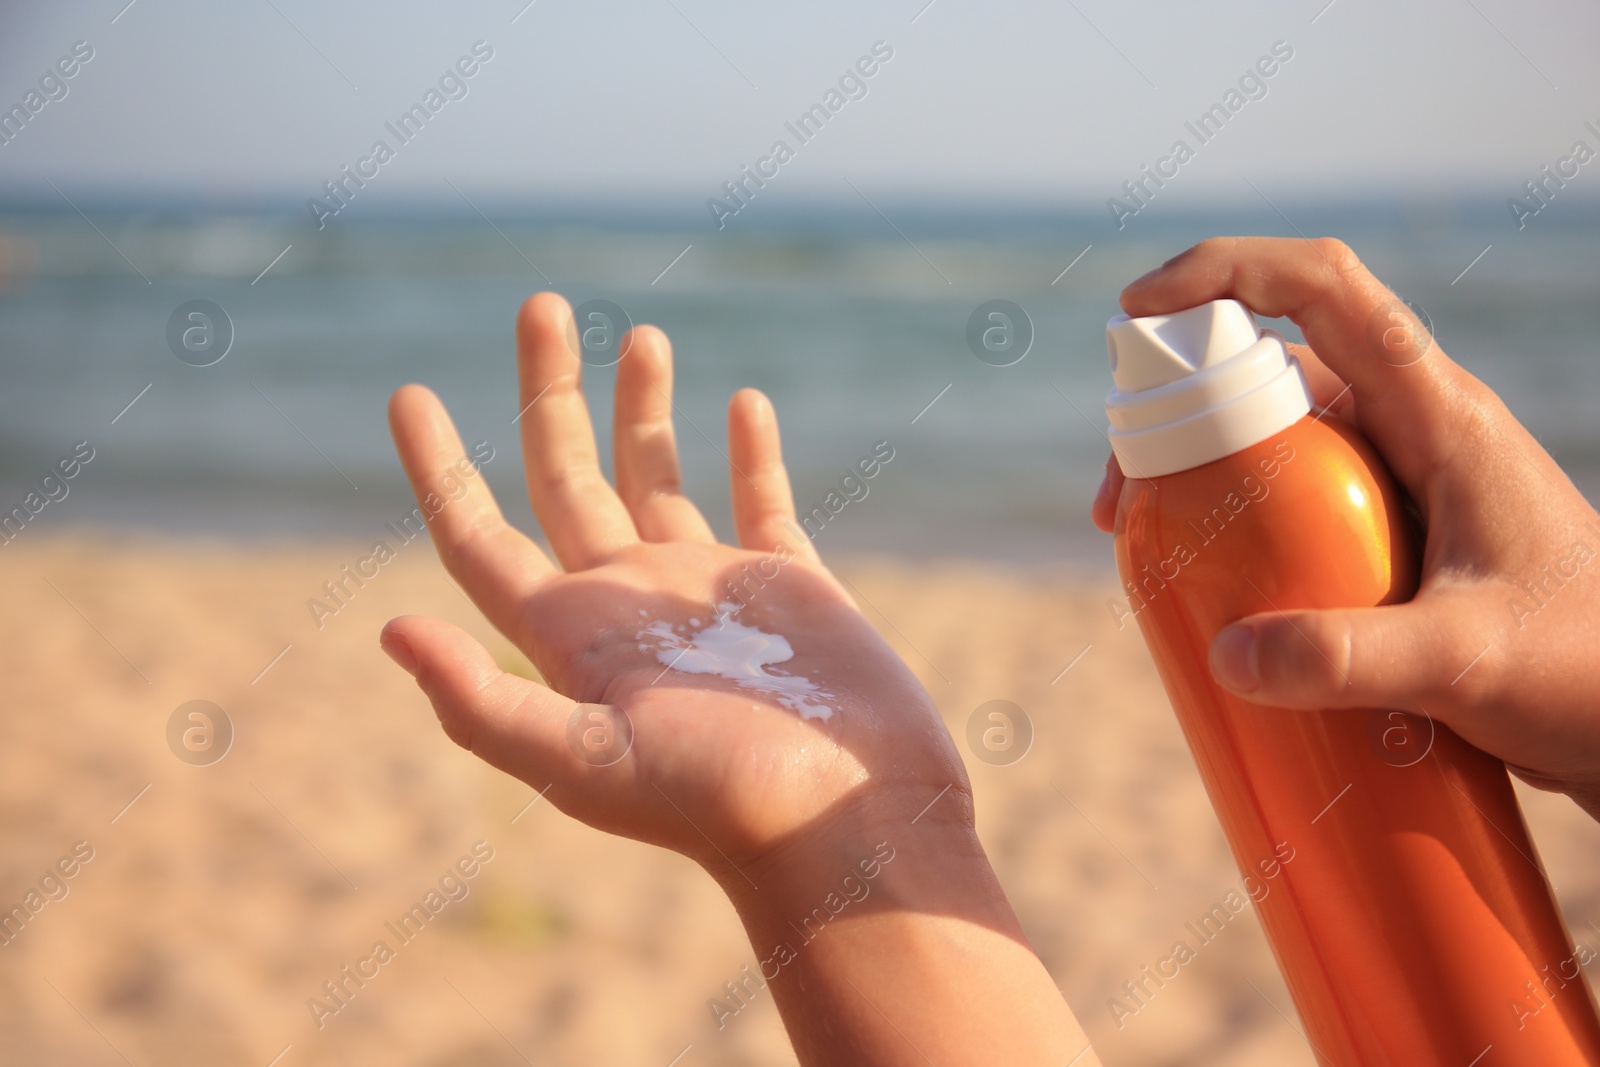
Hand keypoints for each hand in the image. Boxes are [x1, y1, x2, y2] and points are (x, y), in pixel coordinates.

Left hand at [381, 292, 963, 872]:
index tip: (409, 393)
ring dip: (642, 405)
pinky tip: (740, 400)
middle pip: (565, 476)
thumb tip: (388, 629)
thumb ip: (484, 702)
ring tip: (638, 336)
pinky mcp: (788, 585)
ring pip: (659, 475)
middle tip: (541, 304)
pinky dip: (751, 448)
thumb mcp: (583, 764)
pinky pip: (763, 498)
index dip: (438, 469)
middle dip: (548, 389)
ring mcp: (709, 588)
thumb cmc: (718, 802)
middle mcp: (629, 600)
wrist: (847, 820)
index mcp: (572, 634)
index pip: (479, 537)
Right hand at [1093, 237, 1599, 818]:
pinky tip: (1207, 588)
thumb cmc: (1589, 668)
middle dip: (1176, 406)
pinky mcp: (1388, 538)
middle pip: (1269, 367)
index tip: (1138, 309)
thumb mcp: (1470, 659)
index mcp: (1438, 410)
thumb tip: (1224, 655)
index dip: (1226, 273)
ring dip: (1196, 471)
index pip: (1325, 289)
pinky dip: (1232, 525)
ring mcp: (1397, 481)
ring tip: (1144, 540)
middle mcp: (1410, 427)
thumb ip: (1352, 658)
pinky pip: (1288, 503)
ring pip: (1271, 437)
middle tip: (1122, 493)